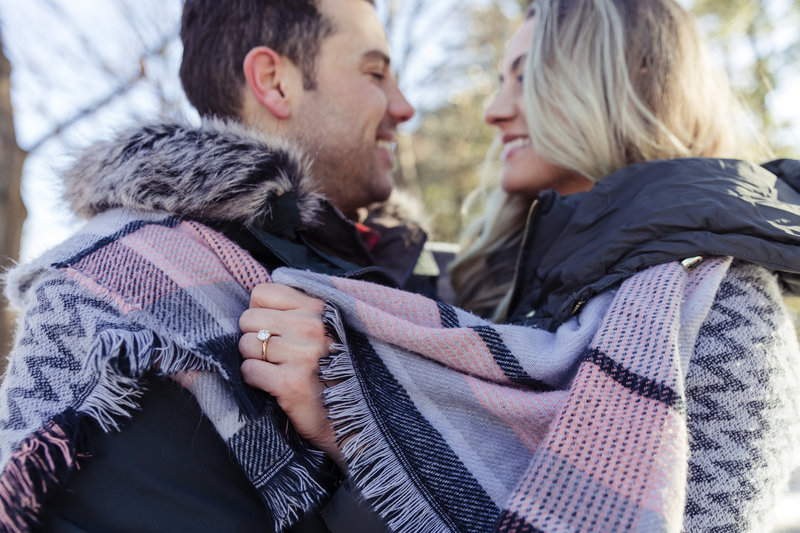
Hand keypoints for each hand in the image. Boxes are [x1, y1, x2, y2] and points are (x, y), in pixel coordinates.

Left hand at [238, 283, 343, 467]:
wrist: (346, 419)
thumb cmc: (328, 370)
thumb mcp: (321, 329)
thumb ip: (293, 309)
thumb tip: (253, 301)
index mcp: (319, 309)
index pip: (261, 293)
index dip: (261, 313)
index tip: (276, 330)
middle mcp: (313, 327)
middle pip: (248, 319)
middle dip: (255, 338)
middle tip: (277, 355)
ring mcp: (304, 354)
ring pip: (246, 345)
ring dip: (255, 361)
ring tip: (278, 370)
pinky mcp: (292, 383)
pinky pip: (249, 370)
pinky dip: (255, 380)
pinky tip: (274, 385)